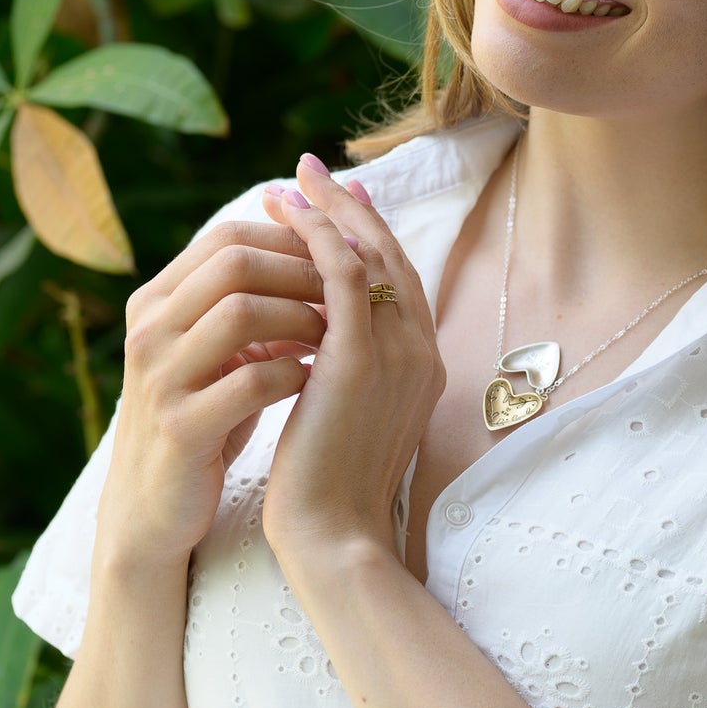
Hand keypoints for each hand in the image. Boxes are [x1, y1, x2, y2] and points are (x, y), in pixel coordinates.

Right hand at [98, 218, 327, 570]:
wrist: (155, 507)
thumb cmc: (206, 416)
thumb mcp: (220, 352)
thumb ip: (250, 303)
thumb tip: (326, 252)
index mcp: (157, 301)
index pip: (228, 237)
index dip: (292, 239)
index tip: (339, 260)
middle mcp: (150, 330)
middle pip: (234, 262)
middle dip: (304, 272)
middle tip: (349, 295)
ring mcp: (160, 378)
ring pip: (240, 312)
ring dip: (303, 318)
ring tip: (337, 337)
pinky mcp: (181, 428)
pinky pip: (250, 381)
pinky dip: (294, 375)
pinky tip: (316, 382)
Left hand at [257, 155, 444, 565]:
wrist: (335, 535)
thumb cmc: (331, 489)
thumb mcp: (349, 419)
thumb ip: (348, 375)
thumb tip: (319, 344)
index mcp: (422, 367)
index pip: (399, 284)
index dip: (370, 238)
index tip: (342, 205)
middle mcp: (420, 351)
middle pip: (390, 258)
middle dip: (352, 210)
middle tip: (314, 172)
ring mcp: (397, 351)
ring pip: (366, 256)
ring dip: (328, 212)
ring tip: (290, 181)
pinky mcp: (360, 357)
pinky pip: (340, 275)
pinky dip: (316, 237)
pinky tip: (285, 216)